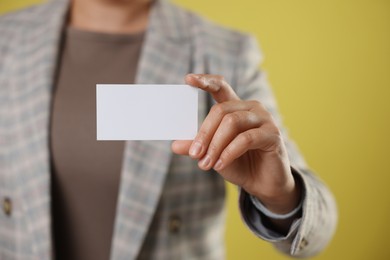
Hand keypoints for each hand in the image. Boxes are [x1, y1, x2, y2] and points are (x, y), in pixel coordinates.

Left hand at [172, 74, 300, 213]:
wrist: (262, 184)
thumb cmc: (238, 164)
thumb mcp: (213, 154)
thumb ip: (197, 146)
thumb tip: (175, 145)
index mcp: (235, 107)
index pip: (220, 87)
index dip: (205, 81)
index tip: (188, 79)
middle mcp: (250, 108)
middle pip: (220, 110)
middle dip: (204, 133)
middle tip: (194, 154)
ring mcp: (264, 119)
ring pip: (232, 122)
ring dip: (215, 145)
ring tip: (206, 163)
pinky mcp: (272, 134)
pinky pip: (245, 139)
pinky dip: (229, 152)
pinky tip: (220, 165)